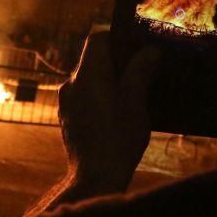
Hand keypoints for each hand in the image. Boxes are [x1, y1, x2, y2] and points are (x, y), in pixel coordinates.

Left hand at [58, 32, 159, 193]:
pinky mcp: (67, 117)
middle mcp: (72, 83)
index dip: (118, 38)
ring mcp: (67, 101)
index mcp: (88, 75)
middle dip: (118, 61)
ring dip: (110, 80)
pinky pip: (85, 96)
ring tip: (133, 94)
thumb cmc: (117, 139)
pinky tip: (118, 112)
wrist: (94, 178)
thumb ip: (140, 72)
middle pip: (93, 58)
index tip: (138, 47)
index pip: (97, 39)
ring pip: (89, 78)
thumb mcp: (136, 103)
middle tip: (143, 70)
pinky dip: (100, 96)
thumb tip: (150, 51)